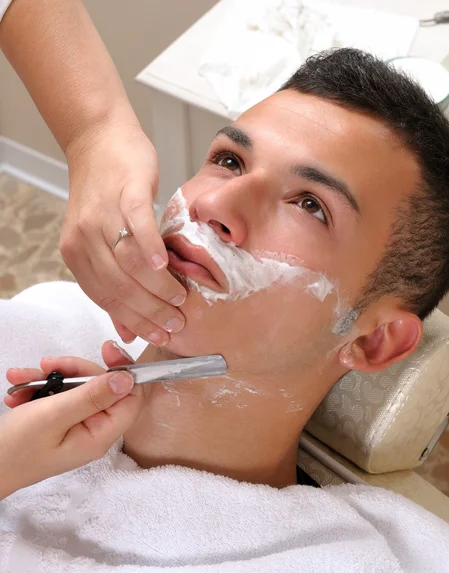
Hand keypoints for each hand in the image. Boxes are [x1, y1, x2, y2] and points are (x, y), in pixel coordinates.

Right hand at [0, 341, 139, 499]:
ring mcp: (75, 426)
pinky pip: (58, 396)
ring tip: (21, 378)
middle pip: (101, 387)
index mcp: (100, 435)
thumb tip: (127, 378)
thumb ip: (92, 396)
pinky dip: (38, 388)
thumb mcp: (54, 415)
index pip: (131, 398)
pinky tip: (17, 389)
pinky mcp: (58, 422)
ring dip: (49, 378)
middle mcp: (93, 430)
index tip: (106, 348)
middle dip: (74, 371)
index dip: (123, 371)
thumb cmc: (14, 448)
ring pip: (76, 387)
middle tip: (47, 366)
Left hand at [60, 123, 186, 345]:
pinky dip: (150, 246)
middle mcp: (83, 238)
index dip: (133, 322)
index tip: (158, 335)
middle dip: (149, 311)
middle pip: (117, 285)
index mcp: (77, 254)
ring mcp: (103, 215)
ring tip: (179, 299)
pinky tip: (164, 264)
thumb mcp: (100, 242)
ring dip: (156, 287)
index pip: (106, 298)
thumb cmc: (105, 194)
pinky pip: (137, 224)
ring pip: (129, 262)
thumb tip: (127, 329)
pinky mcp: (125, 192)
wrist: (99, 142)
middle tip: (175, 323)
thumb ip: (112, 283)